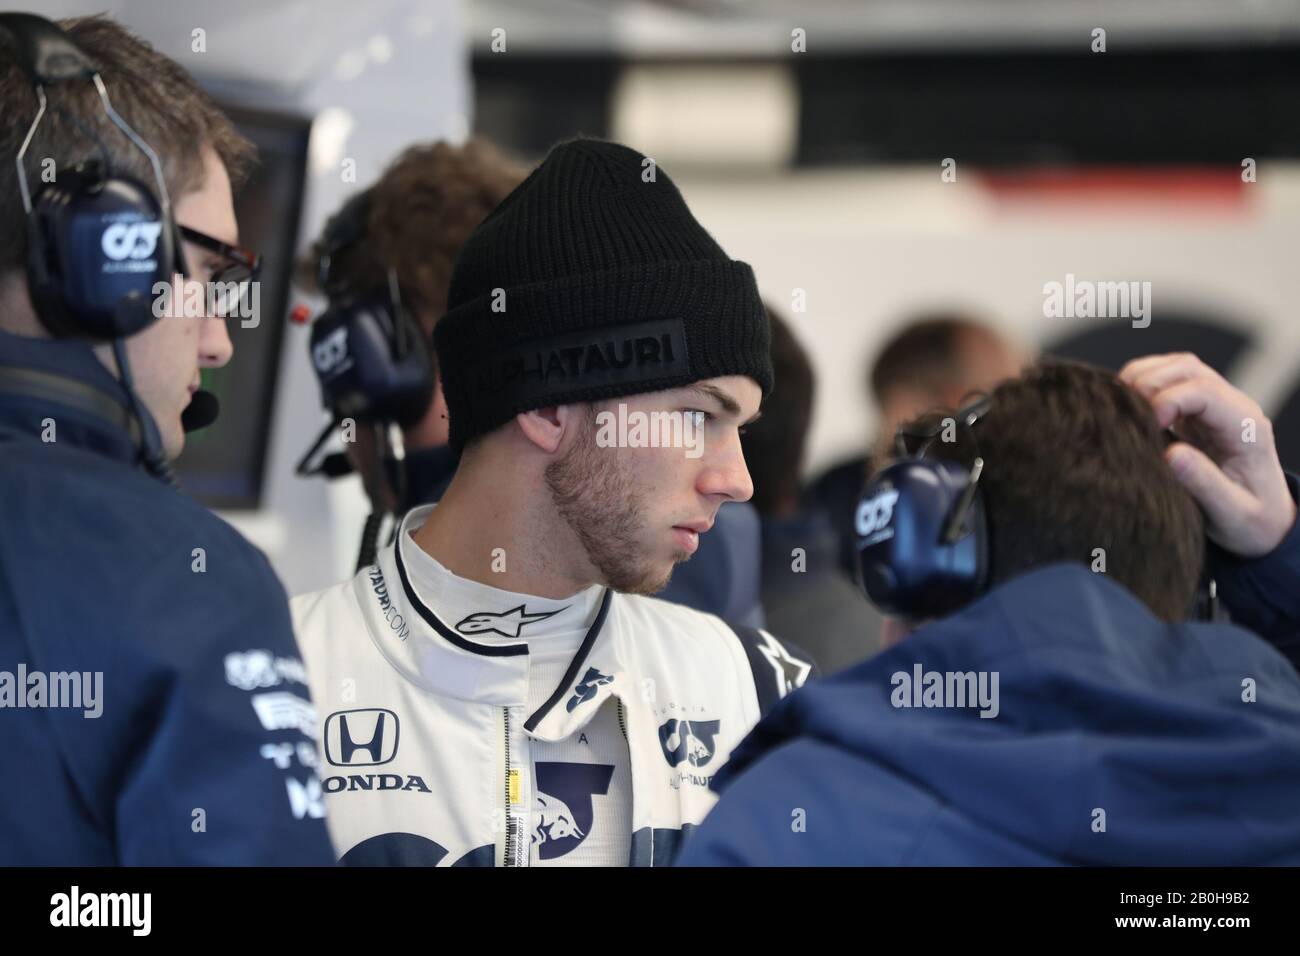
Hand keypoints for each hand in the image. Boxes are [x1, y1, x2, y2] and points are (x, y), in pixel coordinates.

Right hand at [1120, 353, 1295, 556]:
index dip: (1168, 400)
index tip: (1147, 428)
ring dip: (1143, 379)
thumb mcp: (1232, 514)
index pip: (1204, 391)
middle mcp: (1233, 408)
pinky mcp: (1196, 412)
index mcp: (1246, 427)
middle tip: (1124, 413)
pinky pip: (1168, 382)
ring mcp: (1214, 406)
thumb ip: (1205, 485)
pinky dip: (1142, 386)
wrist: (1263, 523)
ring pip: (1175, 368)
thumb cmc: (1250, 521)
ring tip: (1121, 407)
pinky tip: (1128, 409)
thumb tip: (1172, 455)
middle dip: (1149, 382)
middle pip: (1187, 368)